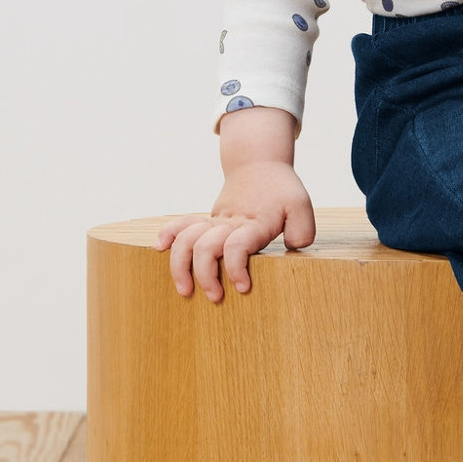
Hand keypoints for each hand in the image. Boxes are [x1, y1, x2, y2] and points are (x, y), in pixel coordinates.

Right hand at [156, 161, 315, 300]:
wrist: (259, 163)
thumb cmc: (282, 189)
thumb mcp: (301, 205)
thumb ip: (302, 230)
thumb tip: (291, 248)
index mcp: (254, 223)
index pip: (238, 245)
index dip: (236, 268)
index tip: (242, 288)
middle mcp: (230, 223)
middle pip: (206, 246)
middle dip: (206, 275)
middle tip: (215, 298)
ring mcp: (215, 221)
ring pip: (187, 238)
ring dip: (180, 265)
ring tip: (184, 290)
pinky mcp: (207, 220)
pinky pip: (181, 224)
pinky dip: (168, 234)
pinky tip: (160, 248)